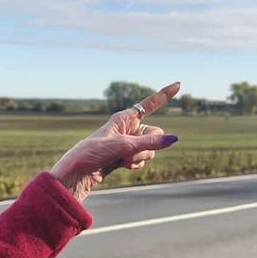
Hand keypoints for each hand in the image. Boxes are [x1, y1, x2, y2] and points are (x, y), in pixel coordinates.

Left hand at [50, 82, 181, 201]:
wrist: (78, 173)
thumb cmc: (95, 152)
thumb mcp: (124, 146)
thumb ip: (150, 143)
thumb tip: (174, 139)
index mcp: (125, 117)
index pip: (150, 104)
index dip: (164, 95)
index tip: (178, 84)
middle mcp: (129, 128)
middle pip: (155, 134)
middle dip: (148, 145)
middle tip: (129, 150)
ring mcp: (129, 142)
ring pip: (151, 149)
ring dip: (139, 157)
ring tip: (121, 159)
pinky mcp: (127, 156)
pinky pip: (143, 159)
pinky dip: (136, 163)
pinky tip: (121, 166)